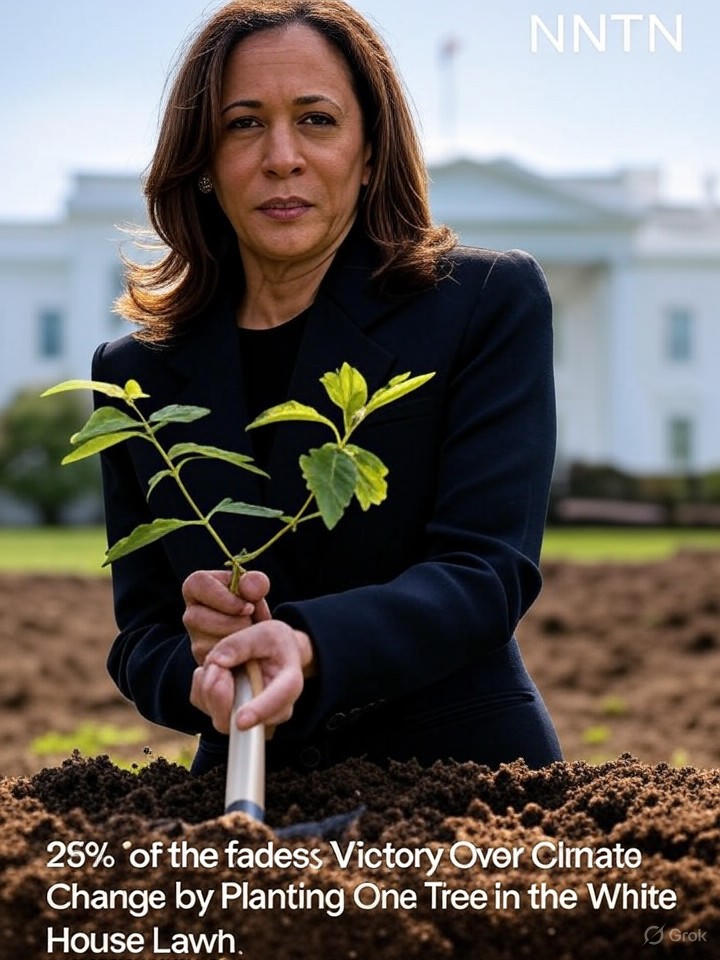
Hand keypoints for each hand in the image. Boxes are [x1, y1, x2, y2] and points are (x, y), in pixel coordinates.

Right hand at [182, 569, 270, 665]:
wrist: (257, 635)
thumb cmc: (252, 606)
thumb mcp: (257, 592)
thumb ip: (255, 583)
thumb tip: (248, 582)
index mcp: (198, 586)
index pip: (198, 584)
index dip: (223, 597)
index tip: (248, 607)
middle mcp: (190, 613)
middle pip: (197, 618)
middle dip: (232, 622)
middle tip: (251, 622)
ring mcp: (195, 640)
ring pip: (207, 642)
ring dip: (236, 640)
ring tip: (250, 633)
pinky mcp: (205, 661)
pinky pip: (218, 661)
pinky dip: (238, 655)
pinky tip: (247, 647)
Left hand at [189, 619, 315, 734]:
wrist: (274, 655)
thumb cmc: (275, 644)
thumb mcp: (265, 631)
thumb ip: (242, 643)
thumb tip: (217, 661)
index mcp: (288, 684)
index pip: (279, 700)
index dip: (260, 710)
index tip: (241, 721)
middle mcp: (271, 711)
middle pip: (236, 719)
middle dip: (218, 691)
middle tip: (216, 663)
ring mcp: (248, 717)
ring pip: (216, 713)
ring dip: (209, 682)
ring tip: (221, 660)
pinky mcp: (225, 713)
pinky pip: (201, 702)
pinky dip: (201, 682)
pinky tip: (216, 669)